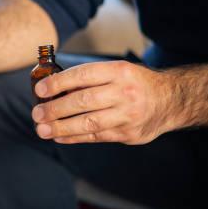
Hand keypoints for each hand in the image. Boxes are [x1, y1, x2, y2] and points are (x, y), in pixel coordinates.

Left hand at [32, 61, 173, 144]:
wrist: (170, 100)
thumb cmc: (134, 83)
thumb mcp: (116, 72)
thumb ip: (89, 80)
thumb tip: (52, 89)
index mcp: (119, 71)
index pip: (83, 75)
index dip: (59, 83)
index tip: (40, 89)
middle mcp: (124, 92)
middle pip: (84, 101)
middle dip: (55, 109)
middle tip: (36, 114)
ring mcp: (128, 115)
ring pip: (88, 123)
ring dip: (61, 127)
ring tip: (42, 129)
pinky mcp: (128, 133)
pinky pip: (96, 137)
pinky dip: (74, 137)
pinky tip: (59, 136)